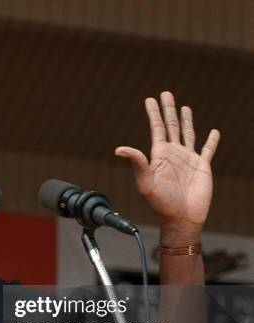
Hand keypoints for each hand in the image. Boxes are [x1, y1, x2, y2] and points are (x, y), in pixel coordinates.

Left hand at [116, 91, 219, 240]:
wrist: (181, 218)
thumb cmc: (161, 204)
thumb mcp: (145, 182)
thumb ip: (137, 163)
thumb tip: (119, 149)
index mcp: (159, 155)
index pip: (157, 128)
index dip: (154, 113)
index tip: (150, 99)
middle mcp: (173, 154)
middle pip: (171, 126)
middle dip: (168, 109)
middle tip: (166, 93)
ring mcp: (188, 159)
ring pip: (187, 134)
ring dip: (186, 120)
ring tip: (185, 107)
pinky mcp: (202, 167)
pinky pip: (208, 150)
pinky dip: (212, 141)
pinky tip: (213, 132)